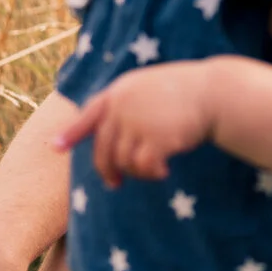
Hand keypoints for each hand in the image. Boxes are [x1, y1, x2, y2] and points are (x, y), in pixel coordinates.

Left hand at [54, 62, 217, 185]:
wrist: (215, 92)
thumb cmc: (188, 91)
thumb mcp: (150, 88)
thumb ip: (129, 103)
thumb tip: (112, 133)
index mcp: (119, 91)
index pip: (89, 114)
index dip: (72, 132)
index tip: (56, 147)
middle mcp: (122, 106)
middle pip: (103, 148)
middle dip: (107, 170)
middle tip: (114, 183)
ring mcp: (136, 122)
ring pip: (123, 161)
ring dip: (136, 172)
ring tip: (155, 171)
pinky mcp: (154, 138)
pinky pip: (143, 167)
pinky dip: (151, 174)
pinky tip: (164, 173)